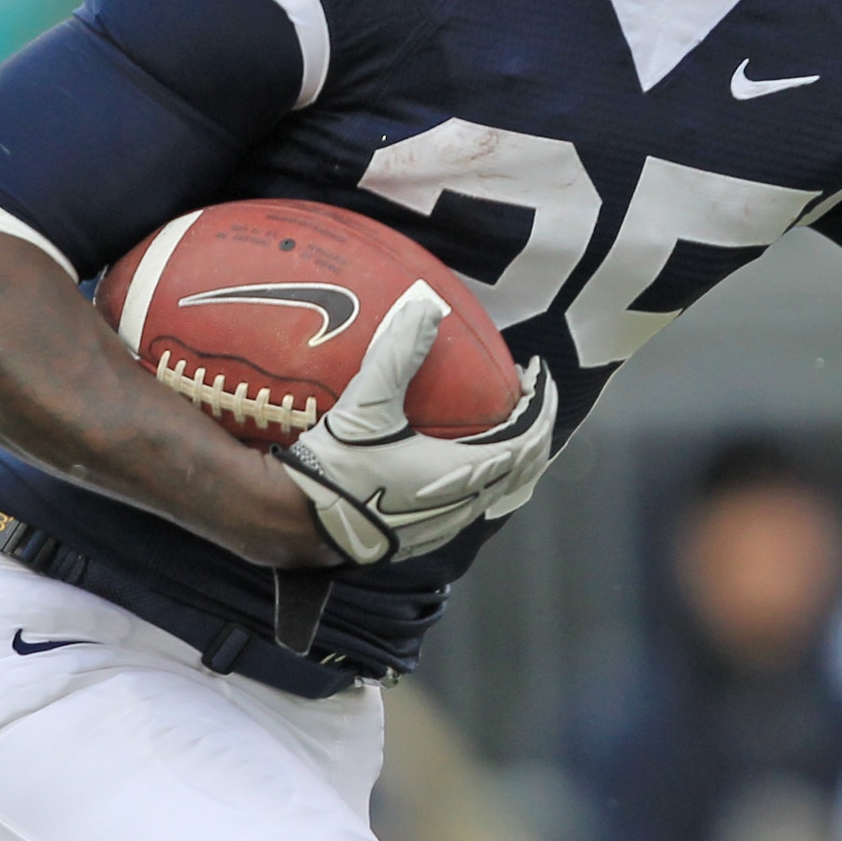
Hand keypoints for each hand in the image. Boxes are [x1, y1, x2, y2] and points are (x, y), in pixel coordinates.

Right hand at [276, 282, 557, 565]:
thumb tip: (425, 306)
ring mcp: (448, 524)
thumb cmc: (337, 467)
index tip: (534, 372)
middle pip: (526, 464)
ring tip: (499, 419)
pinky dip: (487, 472)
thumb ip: (398, 354)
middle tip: (521, 391)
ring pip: (503, 487)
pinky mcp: (426, 534)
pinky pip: (477, 501)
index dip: (541, 402)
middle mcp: (467, 503)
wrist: (300, 523)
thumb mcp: (367, 405)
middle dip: (533, 424)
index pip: (530, 436)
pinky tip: (460, 453)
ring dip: (512, 451)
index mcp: (467, 473)